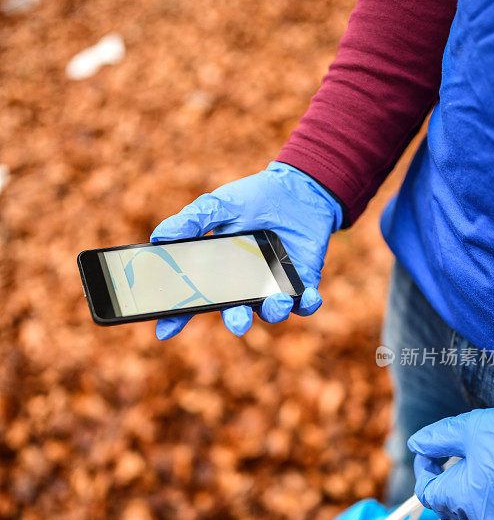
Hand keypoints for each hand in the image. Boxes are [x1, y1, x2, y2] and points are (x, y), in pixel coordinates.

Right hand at [150, 161, 341, 338]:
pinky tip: (309, 296)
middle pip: (235, 313)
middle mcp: (245, 285)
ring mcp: (273, 286)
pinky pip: (304, 304)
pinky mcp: (300, 282)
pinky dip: (307, 304)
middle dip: (236, 320)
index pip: (195, 299)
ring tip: (277, 300)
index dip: (178, 316)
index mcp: (220, 272)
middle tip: (237, 322)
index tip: (164, 330)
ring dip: (273, 311)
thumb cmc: (254, 198)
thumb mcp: (220, 204)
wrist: (296, 189)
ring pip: (270, 312)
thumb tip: (159, 237)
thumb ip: (193, 220)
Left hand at [408, 408, 493, 519]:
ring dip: (467, 488)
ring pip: (472, 509)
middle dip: (444, 479)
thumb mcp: (469, 429)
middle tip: (454, 454)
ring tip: (480, 460)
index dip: (423, 470)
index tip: (431, 452)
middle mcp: (480, 518)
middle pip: (447, 504)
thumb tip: (416, 444)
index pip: (425, 493)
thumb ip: (437, 438)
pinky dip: (491, 496)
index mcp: (460, 497)